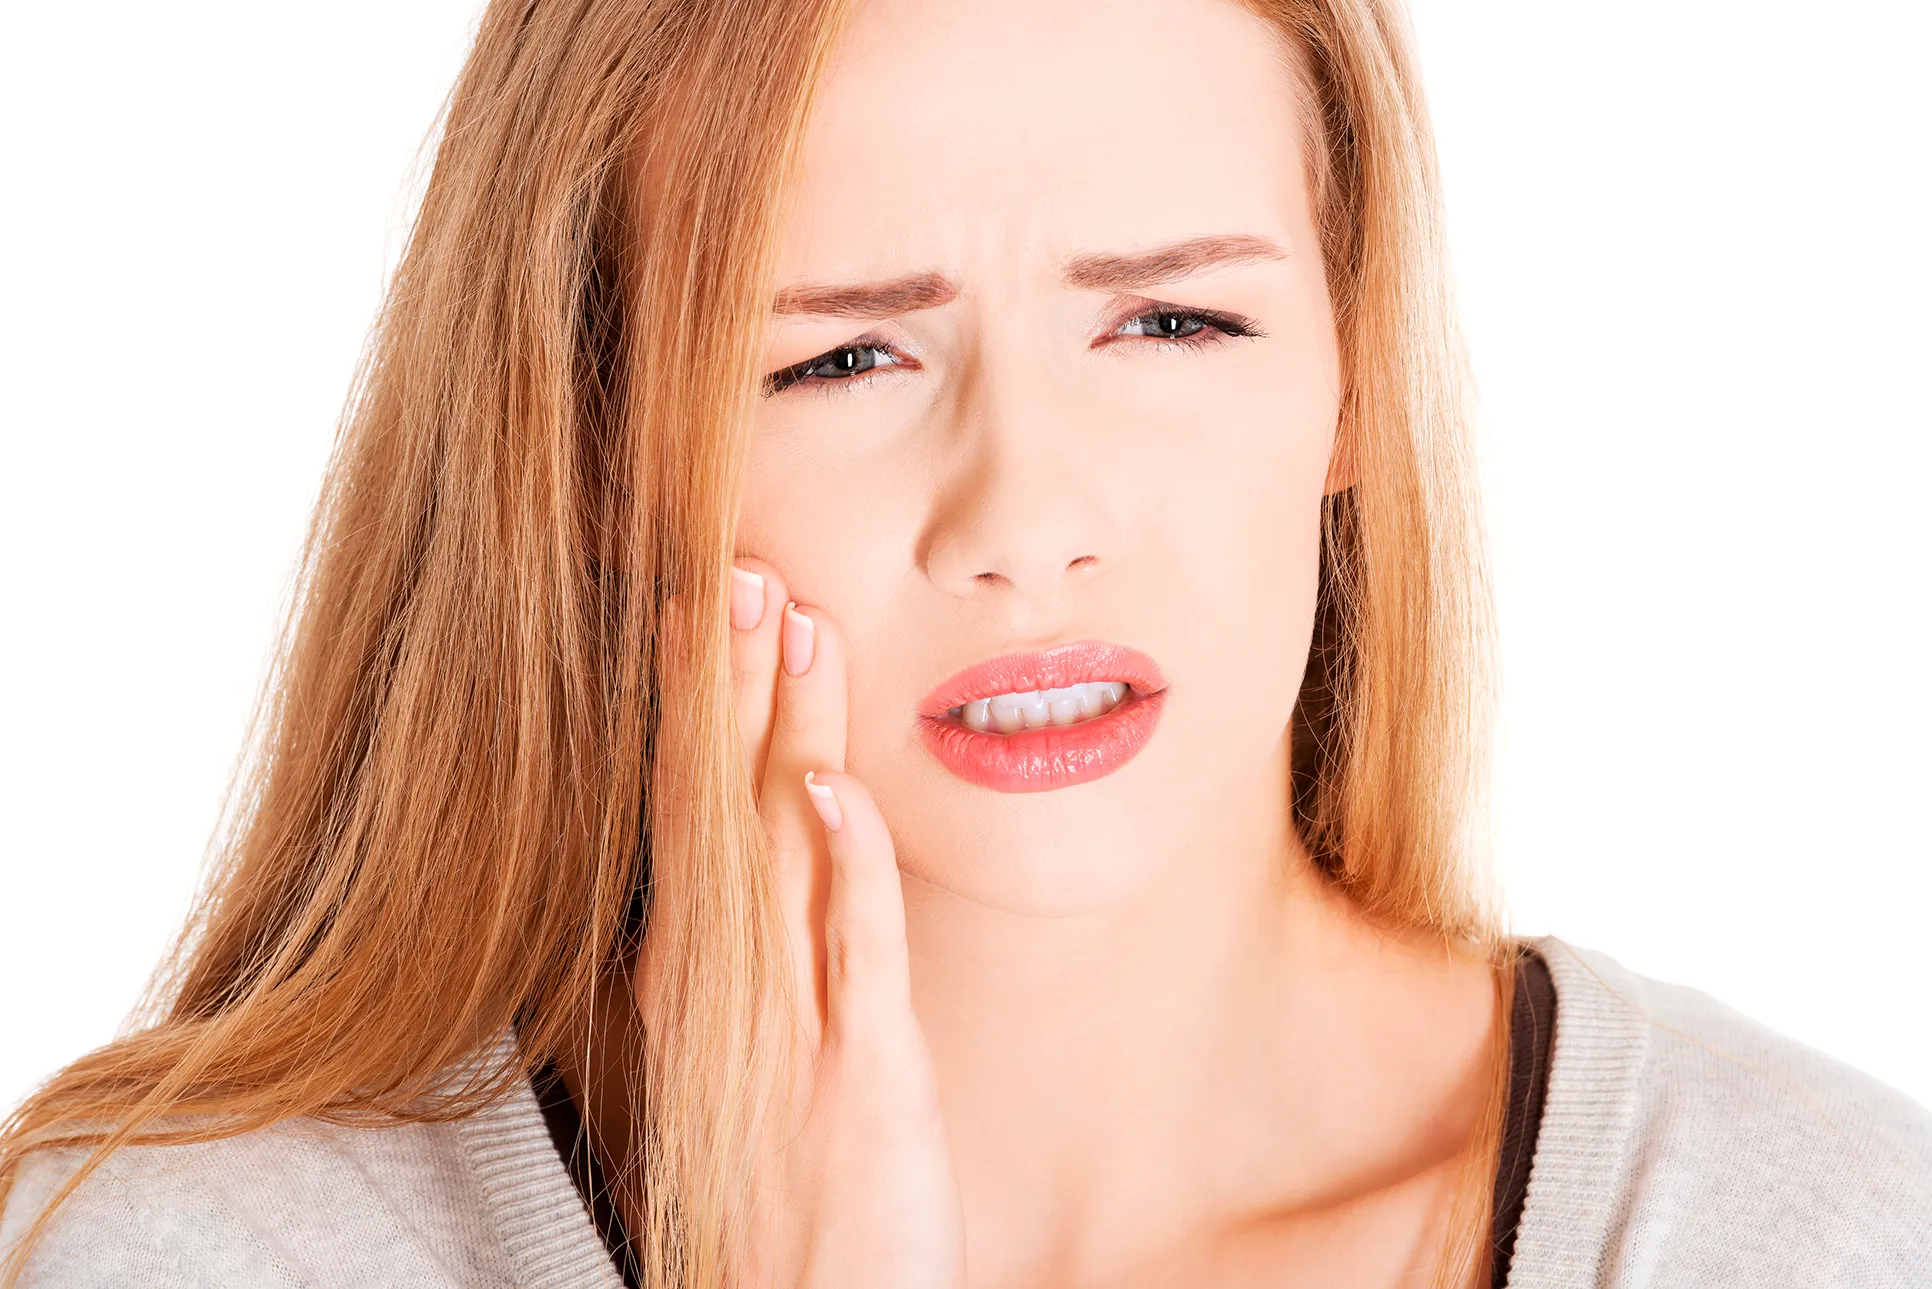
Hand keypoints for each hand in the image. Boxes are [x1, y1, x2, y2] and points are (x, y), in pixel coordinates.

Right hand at [641, 561, 965, 1288]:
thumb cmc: (780, 1188)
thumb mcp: (751, 1053)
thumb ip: (762, 945)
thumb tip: (774, 837)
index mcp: (702, 973)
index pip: (694, 805)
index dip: (705, 698)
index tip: (715, 596)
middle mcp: (726, 987)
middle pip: (721, 803)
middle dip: (729, 682)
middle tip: (737, 563)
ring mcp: (787, 1028)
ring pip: (776, 851)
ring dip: (776, 731)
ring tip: (782, 618)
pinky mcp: (859, 1078)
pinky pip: (849, 956)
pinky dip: (837, 865)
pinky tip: (827, 787)